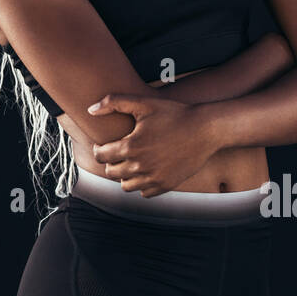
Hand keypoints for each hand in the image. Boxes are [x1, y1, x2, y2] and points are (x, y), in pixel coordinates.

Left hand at [86, 94, 217, 197]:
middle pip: (111, 172)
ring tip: (130, 163)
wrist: (205, 129)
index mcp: (131, 146)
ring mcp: (153, 178)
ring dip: (124, 176)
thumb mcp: (144, 103)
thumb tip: (91, 109)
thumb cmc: (174, 113)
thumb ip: (114, 102)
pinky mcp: (166, 185)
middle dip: (111, 162)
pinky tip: (146, 171)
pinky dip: (141, 185)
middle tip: (117, 153)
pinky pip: (144, 193)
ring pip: (125, 186)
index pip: (101, 156)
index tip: (103, 146)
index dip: (99, 150)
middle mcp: (140, 166)